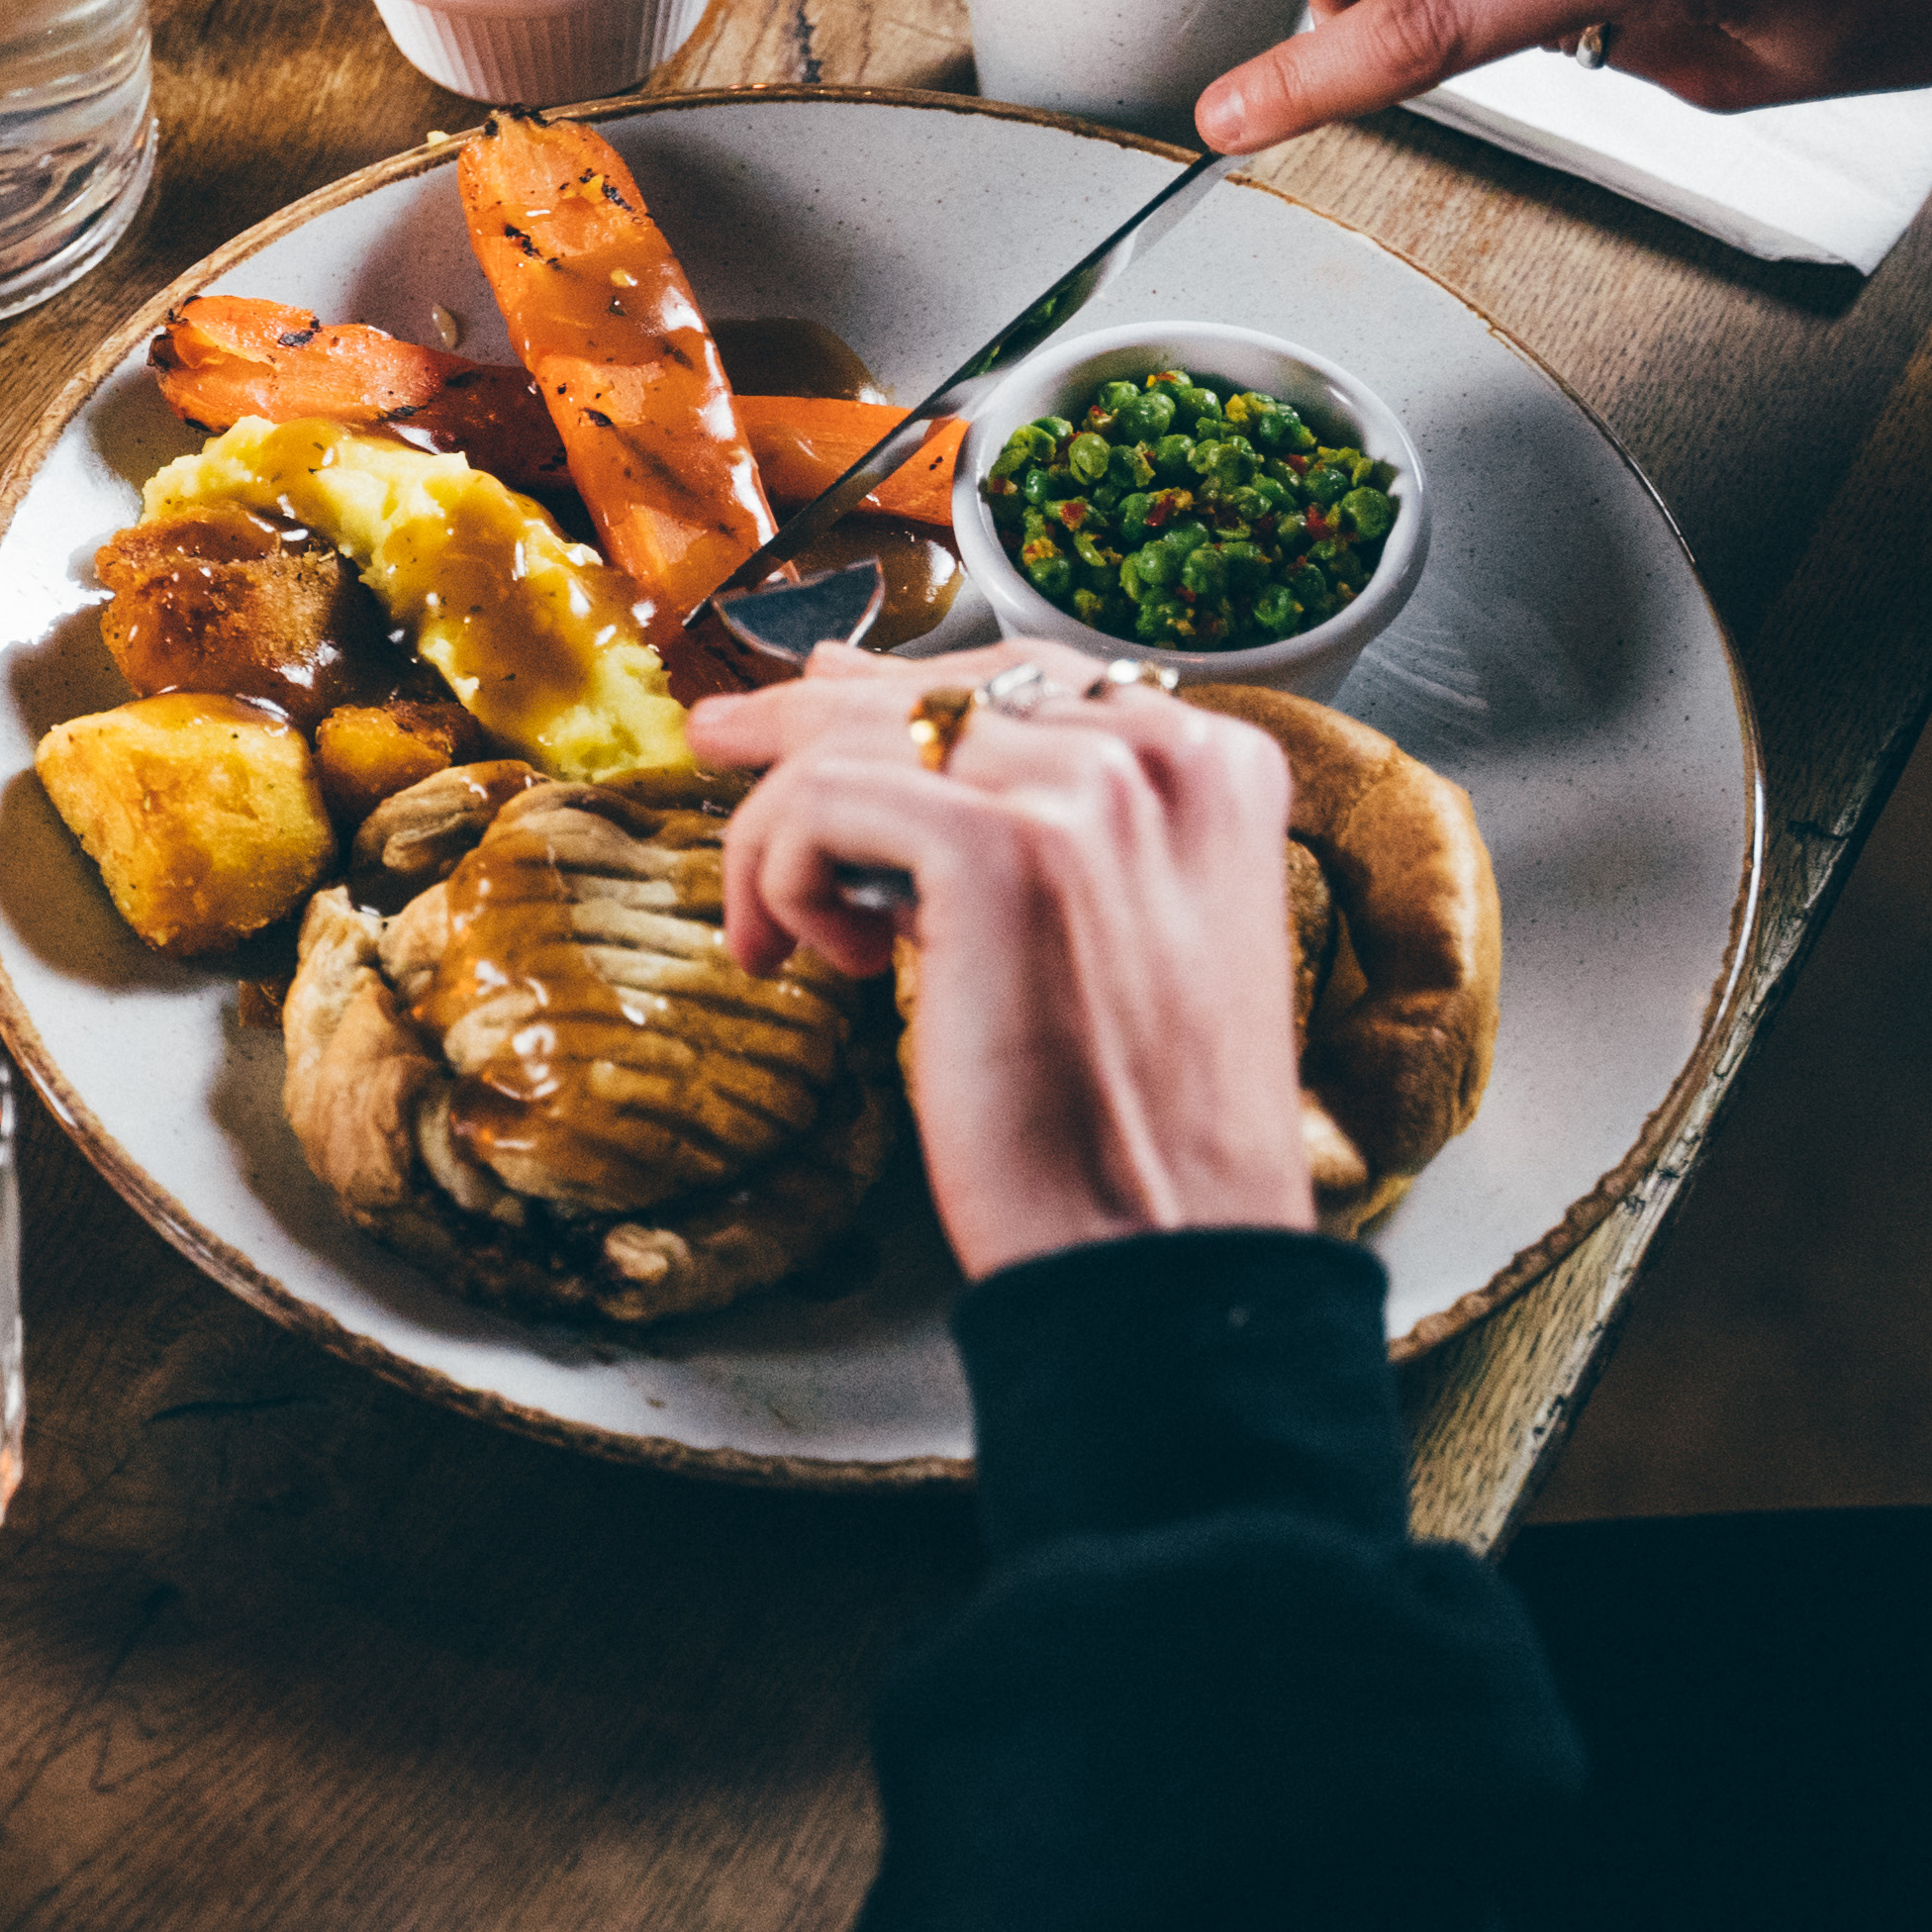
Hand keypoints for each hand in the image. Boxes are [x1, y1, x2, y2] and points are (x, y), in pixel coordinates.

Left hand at [694, 647, 1310, 1274]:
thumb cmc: (1125, 1119)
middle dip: (805, 721)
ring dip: (781, 836)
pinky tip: (814, 960)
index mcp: (1216, 764)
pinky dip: (782, 877)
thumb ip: (1025, 813)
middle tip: (715, 743)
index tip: (813, 704)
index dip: (898, 693)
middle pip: (931, 692)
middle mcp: (1163, 753)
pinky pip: (821, 802)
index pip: (1020, 676)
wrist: (1159, 1255)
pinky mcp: (1001, 849)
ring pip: (854, 739)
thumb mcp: (1107, 925)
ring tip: (775, 936)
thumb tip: (861, 699)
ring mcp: (1088, 793)